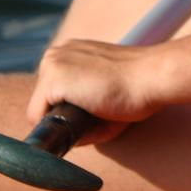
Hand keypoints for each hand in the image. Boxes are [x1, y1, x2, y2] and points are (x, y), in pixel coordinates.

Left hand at [25, 37, 173, 144]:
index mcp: (69, 52)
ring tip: (93, 116)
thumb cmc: (136, 87)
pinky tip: (83, 120)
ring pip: (40, 111)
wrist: (152, 78)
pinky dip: (57, 128)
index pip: (52, 92)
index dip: (69, 110)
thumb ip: (82, 109)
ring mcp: (51, 66)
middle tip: (96, 115)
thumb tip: (66, 138)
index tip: (93, 112)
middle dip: (65, 115)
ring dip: (62, 121)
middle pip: (43, 101)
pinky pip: (38, 118)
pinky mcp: (52, 82)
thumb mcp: (103, 93)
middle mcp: (55, 54)